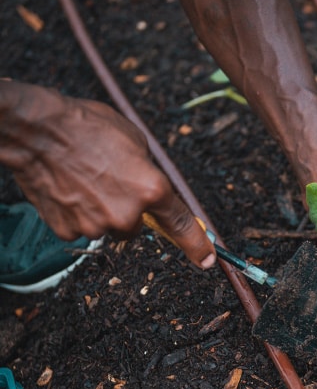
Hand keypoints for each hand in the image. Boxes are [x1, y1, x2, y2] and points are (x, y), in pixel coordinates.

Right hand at [3, 82, 215, 268]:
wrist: (37, 131)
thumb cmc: (88, 127)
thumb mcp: (136, 141)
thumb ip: (150, 172)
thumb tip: (153, 188)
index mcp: (152, 189)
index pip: (181, 225)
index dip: (197, 245)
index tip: (207, 261)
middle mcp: (127, 214)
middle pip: (137, 226)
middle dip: (128, 210)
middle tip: (109, 182)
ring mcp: (97, 225)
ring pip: (108, 227)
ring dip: (101, 211)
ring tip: (84, 181)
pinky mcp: (69, 231)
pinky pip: (81, 227)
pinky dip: (77, 213)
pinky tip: (68, 189)